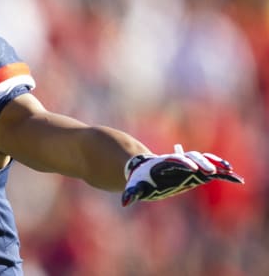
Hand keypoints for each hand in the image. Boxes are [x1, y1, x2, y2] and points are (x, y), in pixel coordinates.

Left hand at [121, 144, 243, 206]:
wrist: (146, 171)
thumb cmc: (141, 179)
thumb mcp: (136, 186)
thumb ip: (131, 193)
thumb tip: (125, 202)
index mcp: (164, 163)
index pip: (174, 160)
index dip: (183, 162)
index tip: (191, 168)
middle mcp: (178, 161)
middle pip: (191, 157)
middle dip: (201, 161)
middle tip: (210, 170)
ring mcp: (187, 164)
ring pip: (202, 159)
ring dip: (214, 163)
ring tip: (227, 169)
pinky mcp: (195, 171)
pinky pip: (209, 168)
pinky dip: (220, 170)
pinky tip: (233, 175)